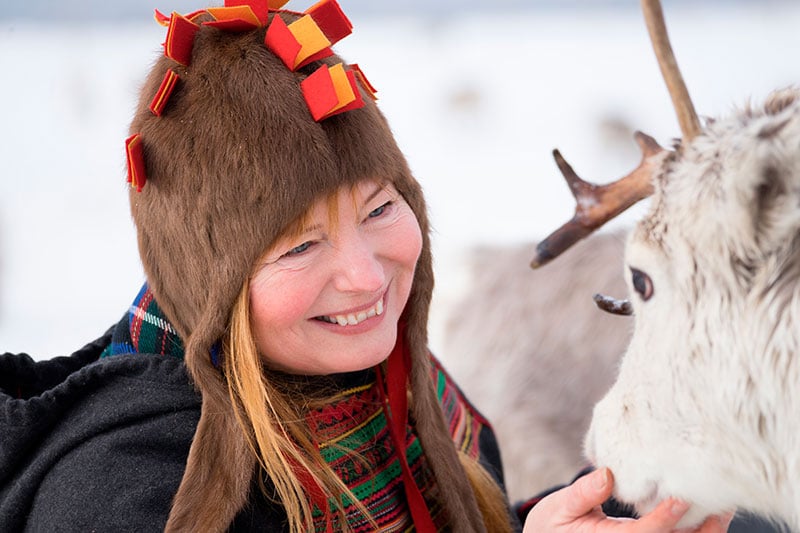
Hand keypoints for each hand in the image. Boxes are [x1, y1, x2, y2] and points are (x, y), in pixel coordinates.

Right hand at [523, 468, 733, 532]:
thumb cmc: (552, 526)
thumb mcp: (559, 507)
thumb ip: (584, 493)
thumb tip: (607, 474)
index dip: (664, 520)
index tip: (682, 499)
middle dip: (699, 531)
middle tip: (722, 506)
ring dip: (703, 532)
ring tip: (723, 508)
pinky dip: (693, 531)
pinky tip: (708, 514)